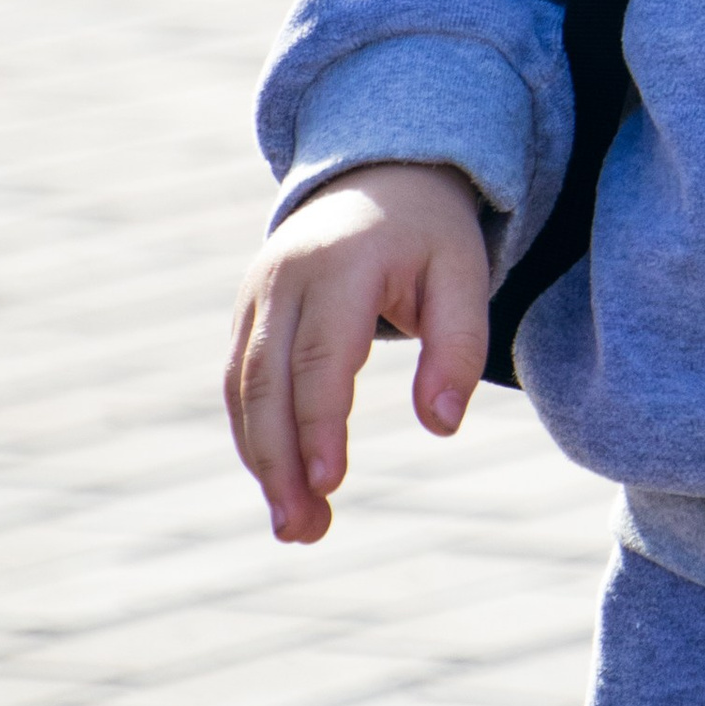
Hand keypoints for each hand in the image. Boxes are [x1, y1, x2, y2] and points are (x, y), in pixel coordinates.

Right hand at [225, 162, 490, 544]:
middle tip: (304, 530)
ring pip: (244, 389)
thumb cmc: (428, 236)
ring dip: (263, 461)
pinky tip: (283, 484)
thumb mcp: (463, 274)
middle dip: (280, 461)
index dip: (320, 422)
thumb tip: (442, 425)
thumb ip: (459, 345)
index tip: (331, 483)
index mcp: (342, 264)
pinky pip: (241, 383)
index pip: (322, 355)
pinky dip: (256, 437)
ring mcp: (256, 294)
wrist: (377, 175)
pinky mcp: (246, 314)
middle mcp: (285, 277)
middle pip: (268, 380)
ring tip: (297, 527)